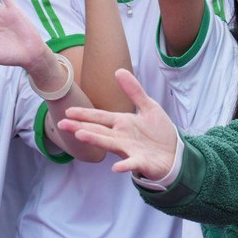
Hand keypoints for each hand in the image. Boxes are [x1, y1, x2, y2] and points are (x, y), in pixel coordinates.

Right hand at [60, 68, 181, 177]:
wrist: (175, 154)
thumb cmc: (159, 132)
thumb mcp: (149, 107)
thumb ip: (134, 91)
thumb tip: (118, 70)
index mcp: (122, 123)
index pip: (100, 117)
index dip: (85, 114)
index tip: (68, 111)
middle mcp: (121, 137)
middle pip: (98, 130)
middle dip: (80, 127)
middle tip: (62, 124)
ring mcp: (129, 150)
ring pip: (110, 144)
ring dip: (95, 140)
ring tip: (80, 135)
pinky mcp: (141, 162)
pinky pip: (132, 163)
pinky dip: (124, 165)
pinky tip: (116, 167)